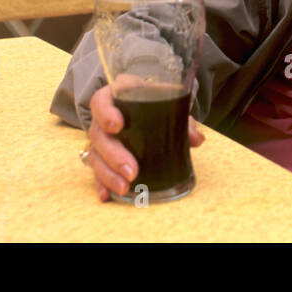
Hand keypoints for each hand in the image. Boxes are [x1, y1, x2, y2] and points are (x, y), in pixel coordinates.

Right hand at [84, 84, 205, 201]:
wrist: (149, 107)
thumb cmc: (156, 103)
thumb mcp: (170, 105)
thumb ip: (182, 120)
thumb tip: (196, 139)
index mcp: (118, 97)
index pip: (102, 101)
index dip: (106, 112)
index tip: (117, 125)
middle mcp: (103, 117)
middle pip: (98, 134)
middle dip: (114, 155)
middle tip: (132, 170)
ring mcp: (101, 138)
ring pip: (95, 155)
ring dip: (108, 174)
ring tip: (124, 188)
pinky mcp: (101, 156)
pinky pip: (95, 170)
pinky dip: (101, 183)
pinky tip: (107, 195)